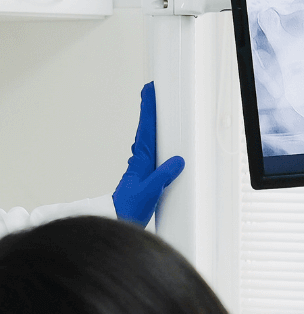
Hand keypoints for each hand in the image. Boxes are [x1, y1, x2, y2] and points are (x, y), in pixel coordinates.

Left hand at [112, 83, 185, 227]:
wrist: (117, 221)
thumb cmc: (128, 208)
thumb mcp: (150, 191)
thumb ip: (163, 175)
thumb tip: (177, 161)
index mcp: (141, 161)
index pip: (146, 129)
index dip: (148, 109)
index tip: (148, 92)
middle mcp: (140, 162)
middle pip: (146, 130)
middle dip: (148, 111)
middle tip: (150, 92)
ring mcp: (141, 169)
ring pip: (147, 140)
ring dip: (150, 124)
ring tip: (154, 110)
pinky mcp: (145, 177)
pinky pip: (152, 153)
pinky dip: (154, 141)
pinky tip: (158, 142)